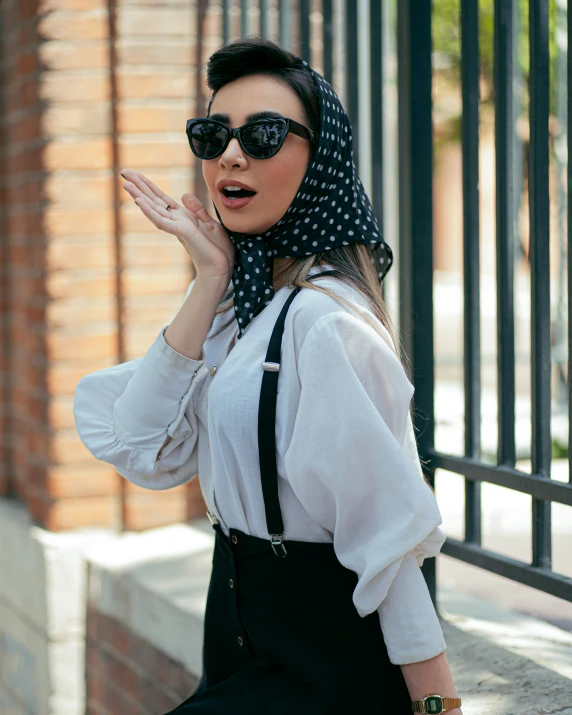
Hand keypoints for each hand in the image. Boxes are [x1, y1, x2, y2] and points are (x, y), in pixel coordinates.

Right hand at [120, 169, 234, 284]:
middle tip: (123, 172)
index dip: (149, 186)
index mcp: (183, 217)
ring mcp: (176, 227)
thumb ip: (197, 210)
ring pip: (154, 208)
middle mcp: (176, 221)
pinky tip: (139, 201)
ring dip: (139, 195)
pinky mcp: (181, 233)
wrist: (221, 268)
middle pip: (154, 200)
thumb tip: (184, 194)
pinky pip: (162, 221)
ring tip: (126, 183)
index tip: (136, 175)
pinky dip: (150, 211)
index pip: (162, 198)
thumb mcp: (210, 224)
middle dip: (139, 186)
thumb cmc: (218, 250)